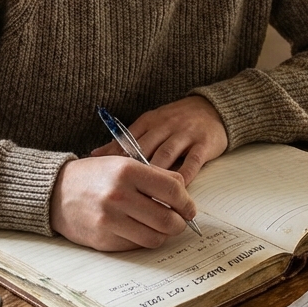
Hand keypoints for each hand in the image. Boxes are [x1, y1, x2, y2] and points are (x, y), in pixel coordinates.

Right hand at [49, 156, 197, 250]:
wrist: (56, 192)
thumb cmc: (94, 176)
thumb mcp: (122, 164)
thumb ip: (155, 175)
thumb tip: (184, 193)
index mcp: (127, 171)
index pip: (173, 190)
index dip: (187, 203)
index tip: (188, 208)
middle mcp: (119, 195)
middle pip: (168, 220)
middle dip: (179, 223)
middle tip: (178, 221)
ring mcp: (110, 220)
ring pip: (155, 238)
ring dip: (163, 235)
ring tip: (158, 227)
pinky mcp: (103, 240)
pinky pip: (136, 246)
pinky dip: (142, 240)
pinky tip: (137, 230)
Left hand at [90, 96, 227, 183]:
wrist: (213, 109)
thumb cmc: (176, 122)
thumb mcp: (149, 125)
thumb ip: (125, 141)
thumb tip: (94, 155)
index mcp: (148, 121)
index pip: (127, 140)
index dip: (114, 160)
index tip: (103, 178)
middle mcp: (165, 126)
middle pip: (144, 149)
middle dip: (132, 171)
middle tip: (121, 192)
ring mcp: (185, 134)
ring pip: (166, 155)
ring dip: (156, 176)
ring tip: (146, 197)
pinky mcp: (203, 143)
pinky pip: (192, 162)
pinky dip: (183, 177)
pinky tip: (176, 192)